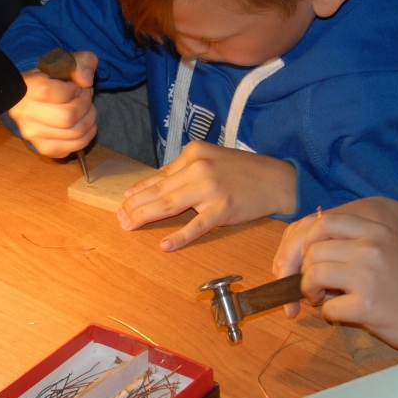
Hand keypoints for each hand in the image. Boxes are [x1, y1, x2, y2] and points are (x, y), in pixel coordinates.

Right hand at [5, 50, 97, 157]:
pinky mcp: (42, 148)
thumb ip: (80, 62)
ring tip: (86, 110)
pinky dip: (85, 137)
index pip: (59, 93)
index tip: (76, 85)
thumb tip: (86, 80)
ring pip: (74, 134)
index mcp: (27, 88)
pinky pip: (72, 149)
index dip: (75, 89)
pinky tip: (83, 125)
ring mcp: (32, 134)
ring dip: (89, 120)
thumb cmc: (51, 76)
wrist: (32, 94)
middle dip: (86, 105)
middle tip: (85, 97)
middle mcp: (25, 114)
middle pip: (68, 117)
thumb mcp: (66, 60)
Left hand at [118, 140, 295, 251]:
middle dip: (135, 206)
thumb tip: (155, 185)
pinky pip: (196, 226)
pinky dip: (179, 236)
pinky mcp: (223, 209)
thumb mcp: (212, 159)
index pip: (159, 176)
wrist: (278, 179)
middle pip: (159, 191)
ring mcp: (211, 189)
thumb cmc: (244, 171)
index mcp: (194, 153)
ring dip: (146, 217)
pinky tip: (165, 244)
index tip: (124, 201)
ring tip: (130, 226)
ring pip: (169, 205)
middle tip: (120, 219)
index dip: (139, 191)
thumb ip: (185, 170)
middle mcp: (199, 168)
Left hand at [272, 197, 397, 315]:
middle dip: (307, 270)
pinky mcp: (366, 306)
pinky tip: (343, 314)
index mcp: (376, 231)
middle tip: (315, 285)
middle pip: (314, 251)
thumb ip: (359, 242)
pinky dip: (329, 314)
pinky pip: (328, 307)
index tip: (312, 256)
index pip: (325, 221)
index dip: (309, 240)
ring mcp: (368, 277)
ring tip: (321, 298)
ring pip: (313, 275)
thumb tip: (314, 249)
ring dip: (310, 290)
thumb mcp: (391, 248)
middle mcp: (370, 249)